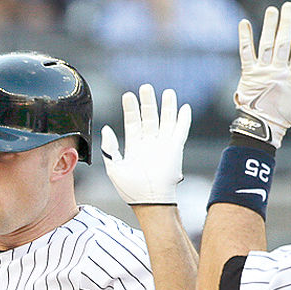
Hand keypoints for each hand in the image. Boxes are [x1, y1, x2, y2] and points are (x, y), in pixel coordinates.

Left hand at [101, 85, 191, 204]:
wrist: (150, 201)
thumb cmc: (131, 189)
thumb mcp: (114, 168)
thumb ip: (110, 148)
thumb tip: (106, 129)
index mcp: (135, 147)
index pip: (133, 122)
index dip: (130, 108)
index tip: (128, 95)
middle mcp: (149, 144)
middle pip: (149, 117)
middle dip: (148, 102)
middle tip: (146, 88)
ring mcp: (163, 145)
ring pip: (166, 121)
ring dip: (167, 106)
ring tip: (168, 92)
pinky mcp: (175, 149)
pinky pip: (180, 131)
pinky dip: (183, 119)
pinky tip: (184, 107)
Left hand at [232, 2, 290, 146]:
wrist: (263, 126)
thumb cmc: (287, 114)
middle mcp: (279, 72)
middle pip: (284, 43)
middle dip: (287, 23)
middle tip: (289, 6)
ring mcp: (263, 72)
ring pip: (267, 44)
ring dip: (269, 25)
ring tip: (272, 10)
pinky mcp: (248, 73)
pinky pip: (246, 53)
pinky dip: (245, 37)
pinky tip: (244, 23)